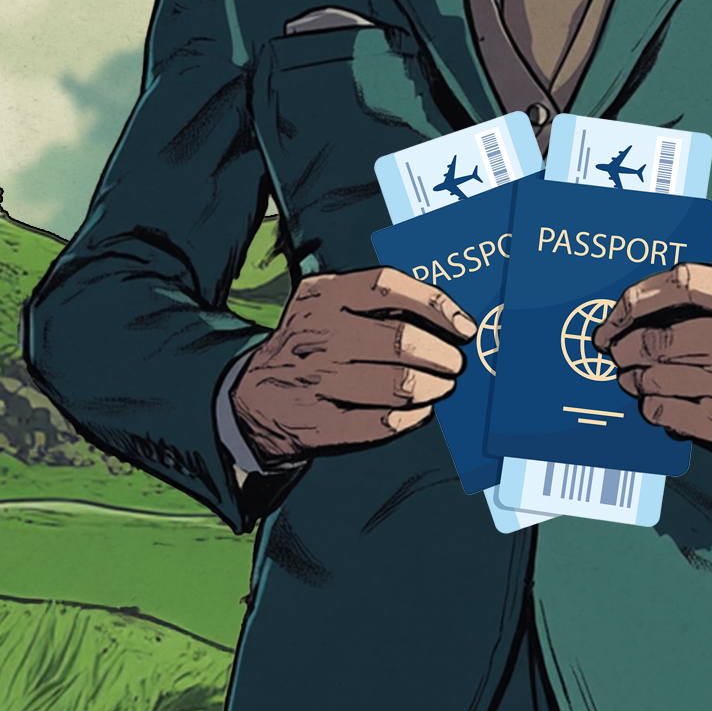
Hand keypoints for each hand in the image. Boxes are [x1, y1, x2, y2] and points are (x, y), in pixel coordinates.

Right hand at [231, 267, 475, 469]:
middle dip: (440, 355)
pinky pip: (374, 424)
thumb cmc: (310, 347)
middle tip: (455, 364)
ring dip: (430, 388)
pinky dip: (406, 420)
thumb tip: (450, 321)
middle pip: (397, 339)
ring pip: (393, 384)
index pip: (387, 286)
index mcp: (322, 296)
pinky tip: (418, 414)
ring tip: (440, 387)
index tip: (464, 326)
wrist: (247, 399)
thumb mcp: (329, 310)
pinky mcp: (310, 424)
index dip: (434, 304)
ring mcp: (310, 380)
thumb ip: (380, 306)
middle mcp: (314, 334)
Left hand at [592, 264, 711, 461]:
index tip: (614, 317)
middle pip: (653, 338)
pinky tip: (661, 398)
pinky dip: (649, 404)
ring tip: (637, 375)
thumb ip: (702, 290)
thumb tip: (633, 305)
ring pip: (648, 377)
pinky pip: (657, 409)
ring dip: (631, 377)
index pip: (680, 283)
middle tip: (619, 351)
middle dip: (623, 348)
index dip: (635, 300)